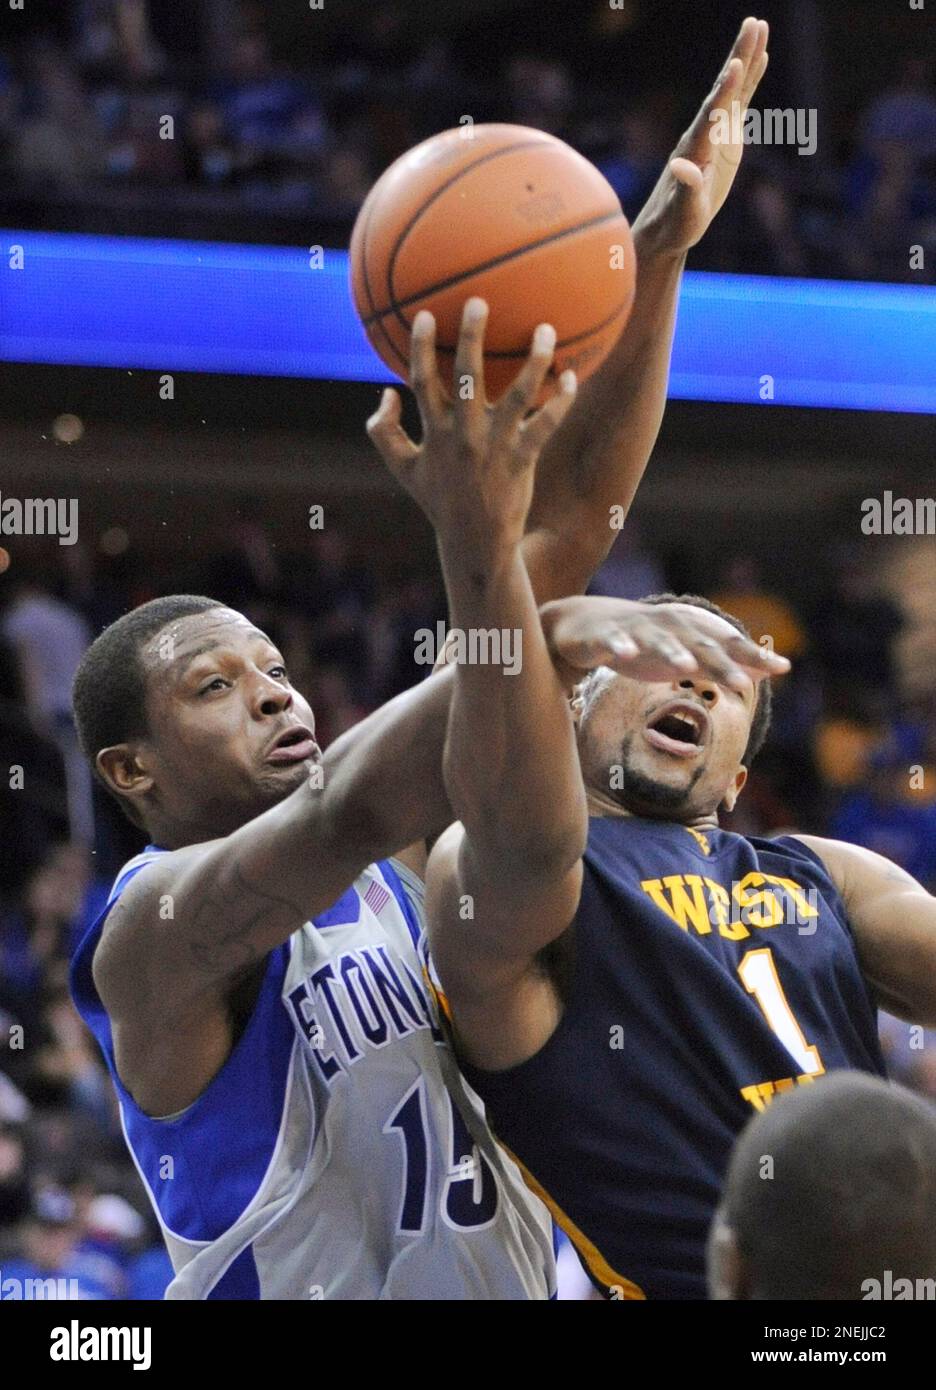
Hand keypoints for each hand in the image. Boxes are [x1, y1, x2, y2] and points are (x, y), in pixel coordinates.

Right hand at [366, 298, 576, 549]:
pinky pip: (546, 423)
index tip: (425, 314)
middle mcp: (465, 434)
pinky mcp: (523, 458)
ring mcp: (496, 445)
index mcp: (435, 432)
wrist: (476, 542)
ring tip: (546, 330)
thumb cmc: (440, 500)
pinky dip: (560, 400)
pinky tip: (573, 376)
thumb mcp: (404, 469)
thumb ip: (384, 432)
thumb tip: (386, 393)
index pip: (422, 381)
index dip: (421, 347)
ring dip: (534, 360)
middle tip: (479, 301)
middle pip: (467, 376)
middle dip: (471, 335)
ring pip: (517, 394)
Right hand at [540, 595, 789, 692]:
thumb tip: (771, 668)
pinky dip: (618, 644)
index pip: (727, 644)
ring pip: (657, 640)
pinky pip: (611, 640)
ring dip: (672, 650)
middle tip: (743, 682)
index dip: (753, 655)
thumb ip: (727, 661)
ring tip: (688, 665)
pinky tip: (625, 654)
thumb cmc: (646, 644)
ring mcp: (636, 629)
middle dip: (720, 663)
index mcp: (691, 631)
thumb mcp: (689, 654)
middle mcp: (668, 626)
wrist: (587, 625)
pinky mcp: (604, 635)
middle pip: (698, 644)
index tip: (782, 668)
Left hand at [633, 17, 769, 257]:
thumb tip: (680, 167)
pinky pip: (740, 102)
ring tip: (759, 26)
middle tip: (753, 24)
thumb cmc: (676, 224)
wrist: (670, 227)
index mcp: (696, 148)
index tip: (736, 65)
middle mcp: (705, 132)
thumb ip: (686, 189)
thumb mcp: (684, 212)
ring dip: (747, 58)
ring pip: (734, 88)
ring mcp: (716, 132)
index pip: (711, 114)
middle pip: (724, 89)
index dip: (724, 91)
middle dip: (739, 57)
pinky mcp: (725, 137)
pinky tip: (760, 59)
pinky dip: (750, 80)